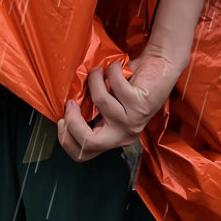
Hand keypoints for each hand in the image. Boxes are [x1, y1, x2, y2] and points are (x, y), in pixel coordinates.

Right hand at [57, 53, 180, 161]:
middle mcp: (123, 134)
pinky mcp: (140, 104)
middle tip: (71, 102)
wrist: (158, 67)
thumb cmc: (129, 82)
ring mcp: (132, 121)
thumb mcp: (105, 100)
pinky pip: (114, 85)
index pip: (83, 153)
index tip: (62, 117)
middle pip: (90, 142)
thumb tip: (66, 105)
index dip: (66, 138)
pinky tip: (116, 67)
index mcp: (111, 136)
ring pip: (100, 102)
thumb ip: (90, 107)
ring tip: (98, 71)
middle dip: (73, 121)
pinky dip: (111, 70)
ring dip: (94, 80)